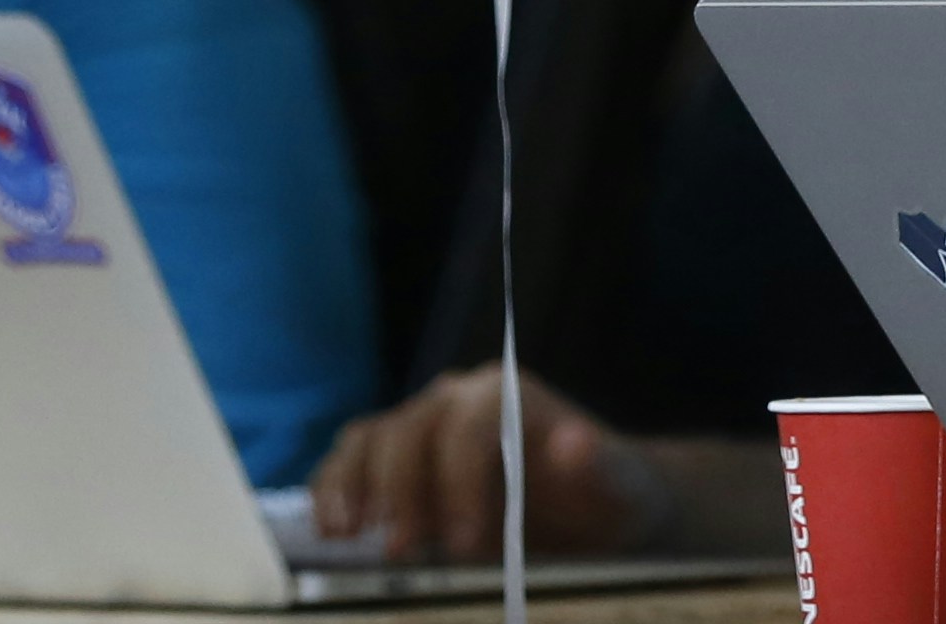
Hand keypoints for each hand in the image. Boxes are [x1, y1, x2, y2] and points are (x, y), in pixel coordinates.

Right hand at [305, 368, 673, 561]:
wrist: (592, 506)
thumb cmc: (604, 493)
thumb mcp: (615, 485)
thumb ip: (596, 463)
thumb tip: (575, 443)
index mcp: (506, 395)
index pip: (468, 423)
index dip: (458, 479)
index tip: (463, 540)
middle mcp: (456, 400)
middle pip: (409, 429)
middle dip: (400, 490)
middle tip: (404, 550)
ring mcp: (421, 427)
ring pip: (368, 438)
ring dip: (351, 485)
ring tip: (347, 535)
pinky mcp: (398, 463)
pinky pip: (350, 461)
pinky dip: (332, 489)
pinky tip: (330, 530)